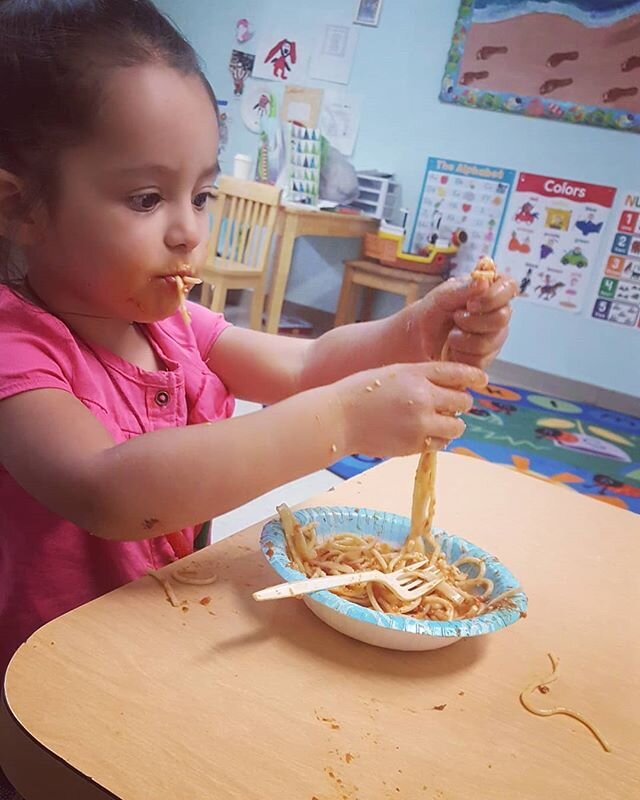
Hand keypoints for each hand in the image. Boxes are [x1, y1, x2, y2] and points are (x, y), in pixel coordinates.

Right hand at [334, 361, 486, 457]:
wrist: (339, 418)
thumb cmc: (361, 392)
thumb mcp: (393, 373)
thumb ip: (422, 377)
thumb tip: (451, 388)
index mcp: (416, 374)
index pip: (457, 373)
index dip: (474, 377)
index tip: (482, 381)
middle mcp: (422, 398)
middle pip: (463, 402)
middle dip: (460, 404)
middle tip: (450, 405)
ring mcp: (420, 424)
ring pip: (457, 427)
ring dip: (452, 425)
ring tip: (437, 423)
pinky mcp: (413, 445)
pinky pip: (439, 445)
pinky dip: (436, 440)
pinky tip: (422, 434)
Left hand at [396, 274, 517, 367]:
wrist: (417, 340)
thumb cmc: (432, 312)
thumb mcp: (441, 296)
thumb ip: (462, 289)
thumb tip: (484, 282)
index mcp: (490, 292)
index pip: (509, 287)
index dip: (494, 296)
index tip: (472, 303)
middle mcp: (496, 314)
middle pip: (502, 318)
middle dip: (474, 320)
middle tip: (456, 318)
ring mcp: (493, 338)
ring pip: (491, 341)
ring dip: (465, 339)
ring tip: (452, 335)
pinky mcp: (485, 358)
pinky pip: (481, 360)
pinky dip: (461, 355)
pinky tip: (453, 349)